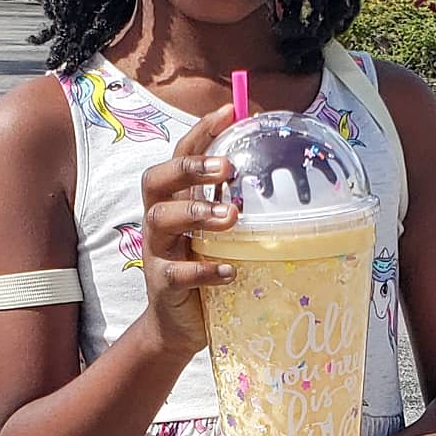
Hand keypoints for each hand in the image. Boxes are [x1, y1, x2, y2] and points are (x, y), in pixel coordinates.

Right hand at [136, 104, 238, 358]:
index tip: (230, 111)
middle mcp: (160, 220)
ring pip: (161, 220)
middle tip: (228, 168)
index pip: (180, 155)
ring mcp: (157, 252)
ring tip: (232, 217)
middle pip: (157, 180)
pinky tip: (230, 270)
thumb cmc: (205, 267)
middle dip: (190, 168)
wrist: (178, 325)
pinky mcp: (162, 285)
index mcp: (176, 200)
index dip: (201, 132)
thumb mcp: (221, 232)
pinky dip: (204, 270)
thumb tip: (279, 172)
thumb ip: (236, 203)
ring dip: (196, 212)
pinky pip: (176, 273)